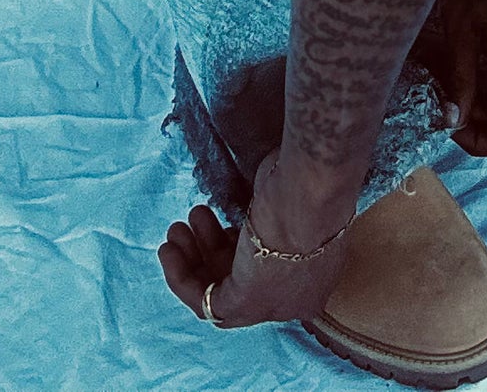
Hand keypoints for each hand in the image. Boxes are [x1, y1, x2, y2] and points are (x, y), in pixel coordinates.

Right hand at [157, 148, 353, 330]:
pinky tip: (168, 250)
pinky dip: (182, 279)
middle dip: (212, 248)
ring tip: (177, 228)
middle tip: (194, 218)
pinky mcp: (246, 307)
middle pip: (244, 278)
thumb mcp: (288, 189)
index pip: (271, 266)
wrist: (309, 192)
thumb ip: (273, 201)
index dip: (242, 245)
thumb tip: (264, 183)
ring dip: (194, 259)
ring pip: (224, 290)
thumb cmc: (304, 179)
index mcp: (318, 266)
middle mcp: (297, 292)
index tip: (224, 220)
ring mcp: (273, 304)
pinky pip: (206, 303)